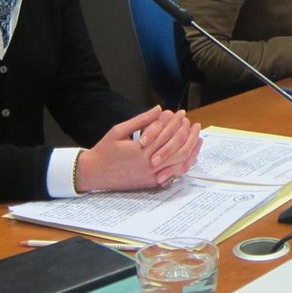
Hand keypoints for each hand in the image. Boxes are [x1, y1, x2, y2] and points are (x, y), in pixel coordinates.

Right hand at [75, 106, 201, 191]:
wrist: (93, 173)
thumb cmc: (105, 150)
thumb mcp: (118, 131)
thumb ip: (140, 120)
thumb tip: (159, 108)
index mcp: (141, 150)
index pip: (166, 133)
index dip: (176, 122)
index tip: (181, 113)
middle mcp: (149, 164)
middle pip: (177, 147)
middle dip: (188, 133)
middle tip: (194, 124)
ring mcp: (152, 176)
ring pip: (179, 162)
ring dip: (191, 148)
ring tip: (198, 136)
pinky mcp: (152, 183)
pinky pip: (174, 173)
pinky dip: (185, 163)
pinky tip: (191, 154)